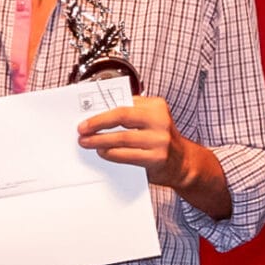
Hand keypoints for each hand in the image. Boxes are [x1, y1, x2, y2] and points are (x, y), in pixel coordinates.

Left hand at [77, 95, 193, 186]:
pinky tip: (102, 152)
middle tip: (81, 128)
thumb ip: (130, 114)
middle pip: (122, 116)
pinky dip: (111, 153)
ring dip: (99, 140)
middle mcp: (160, 120)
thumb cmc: (159, 139)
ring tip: (86, 142)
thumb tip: (97, 114)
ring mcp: (160, 140)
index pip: (124, 102)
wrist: (182, 162)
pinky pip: (127, 155)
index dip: (102, 108)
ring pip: (122, 137)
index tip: (85, 115)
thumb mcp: (150, 120)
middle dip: (98, 122)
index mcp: (156, 106)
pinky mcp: (157, 158)